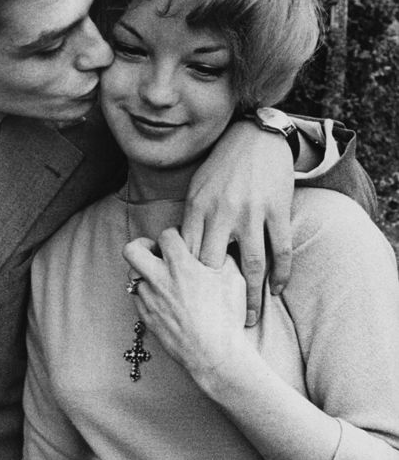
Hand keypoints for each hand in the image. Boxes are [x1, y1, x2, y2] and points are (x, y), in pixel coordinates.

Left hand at [123, 229, 247, 388]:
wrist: (214, 354)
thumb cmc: (226, 317)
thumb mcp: (234, 279)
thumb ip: (222, 256)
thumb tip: (217, 247)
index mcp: (181, 265)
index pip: (165, 235)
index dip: (174, 236)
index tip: (180, 243)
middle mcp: (160, 279)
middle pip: (132, 250)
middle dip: (142, 246)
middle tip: (156, 253)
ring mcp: (150, 299)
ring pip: (132, 275)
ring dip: (145, 272)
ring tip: (162, 278)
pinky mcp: (146, 317)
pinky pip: (138, 297)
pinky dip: (147, 293)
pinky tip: (164, 299)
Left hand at [181, 120, 293, 325]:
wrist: (256, 137)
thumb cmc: (221, 166)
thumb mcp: (197, 190)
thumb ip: (190, 221)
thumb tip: (178, 252)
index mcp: (198, 208)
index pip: (188, 253)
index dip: (186, 283)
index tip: (186, 306)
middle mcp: (222, 213)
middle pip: (215, 265)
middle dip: (214, 298)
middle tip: (215, 322)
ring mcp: (252, 213)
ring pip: (251, 264)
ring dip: (251, 296)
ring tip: (249, 318)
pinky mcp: (277, 211)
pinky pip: (280, 250)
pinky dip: (280, 274)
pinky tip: (276, 291)